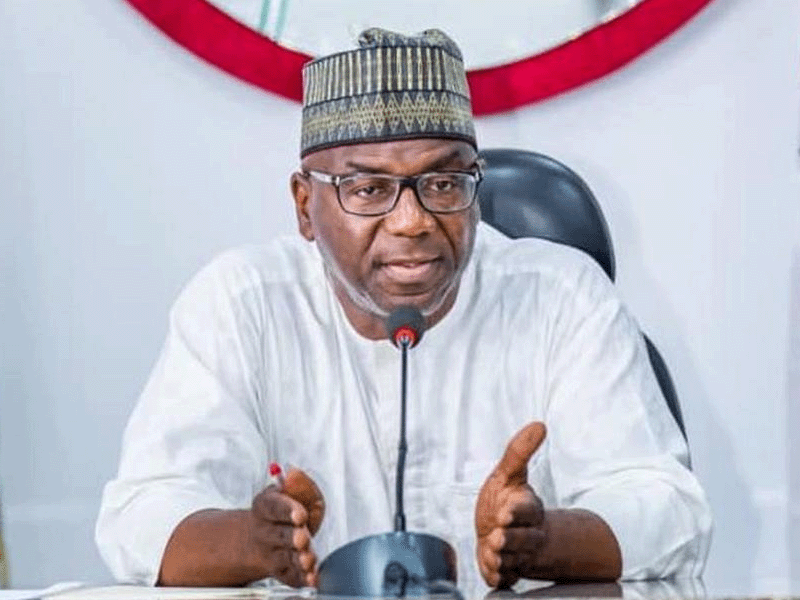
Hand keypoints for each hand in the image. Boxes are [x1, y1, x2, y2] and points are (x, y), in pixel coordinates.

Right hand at [250, 467, 325, 587]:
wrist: (263, 537)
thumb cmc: (283, 510)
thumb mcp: (290, 491)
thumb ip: (296, 483)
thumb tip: (294, 473)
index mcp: (264, 506)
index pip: (273, 507)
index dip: (287, 510)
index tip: (299, 514)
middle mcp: (265, 532)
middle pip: (278, 535)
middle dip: (292, 537)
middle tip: (302, 538)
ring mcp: (272, 553)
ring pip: (284, 557)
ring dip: (298, 559)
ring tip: (308, 558)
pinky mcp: (282, 571)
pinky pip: (291, 576)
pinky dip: (302, 577)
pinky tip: (312, 577)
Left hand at [475, 422, 546, 587]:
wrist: (498, 532)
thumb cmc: (504, 501)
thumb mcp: (507, 474)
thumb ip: (519, 451)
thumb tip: (539, 425)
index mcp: (528, 508)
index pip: (527, 510)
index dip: (516, 512)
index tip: (505, 513)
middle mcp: (528, 534)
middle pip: (523, 540)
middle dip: (509, 539)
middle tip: (496, 537)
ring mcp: (519, 555)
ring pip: (513, 560)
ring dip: (499, 557)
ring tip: (491, 549)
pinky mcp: (508, 573)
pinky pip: (504, 578)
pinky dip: (495, 575)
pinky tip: (491, 568)